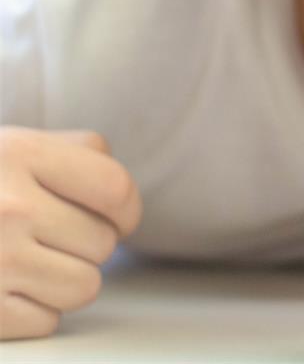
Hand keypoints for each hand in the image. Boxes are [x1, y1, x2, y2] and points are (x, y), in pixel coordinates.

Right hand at [0, 128, 142, 339]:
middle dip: (87, 243)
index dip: (126, 209)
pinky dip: (33, 311)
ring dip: (66, 279)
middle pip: (103, 242)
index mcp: (21, 155)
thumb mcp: (11, 146)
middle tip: (51, 237)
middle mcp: (9, 207)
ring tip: (32, 263)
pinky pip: (46, 321)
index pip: (116, 189)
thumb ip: (71, 152)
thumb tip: (119, 193)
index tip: (117, 216)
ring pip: (85, 286)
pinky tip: (5, 289)